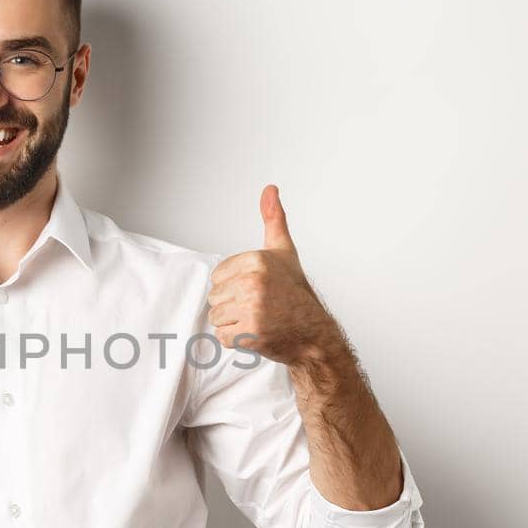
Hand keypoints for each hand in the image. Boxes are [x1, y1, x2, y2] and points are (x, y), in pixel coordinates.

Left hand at [206, 184, 335, 366]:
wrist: (313, 333)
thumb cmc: (296, 293)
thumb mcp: (284, 251)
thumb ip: (273, 219)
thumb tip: (269, 189)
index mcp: (257, 259)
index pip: (217, 275)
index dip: (234, 284)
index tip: (258, 288)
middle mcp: (253, 282)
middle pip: (214, 296)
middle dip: (232, 304)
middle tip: (259, 305)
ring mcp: (251, 309)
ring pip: (216, 316)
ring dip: (233, 322)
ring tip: (257, 318)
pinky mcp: (250, 334)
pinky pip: (222, 336)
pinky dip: (236, 339)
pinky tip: (256, 332)